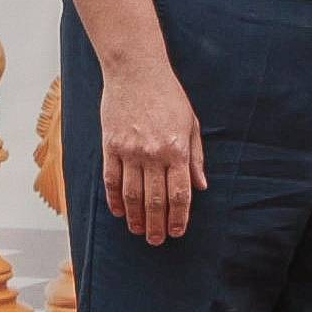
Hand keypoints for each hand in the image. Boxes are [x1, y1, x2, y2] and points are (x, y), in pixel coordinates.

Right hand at [101, 58, 206, 244]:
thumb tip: (201, 187)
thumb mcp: (191, 123)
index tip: (177, 232)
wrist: (135, 70)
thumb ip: (196, 157)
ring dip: (135, 217)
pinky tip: (118, 211)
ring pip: (132, 194)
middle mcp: (153, 154)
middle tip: (156, 240)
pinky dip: (114, 199)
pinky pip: (111, 179)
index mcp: (176, 149)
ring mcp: (129, 151)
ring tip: (138, 231)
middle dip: (157, 225)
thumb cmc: (168, 95)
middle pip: (155, 200)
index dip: (179, 217)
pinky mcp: (110, 145)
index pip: (180, 193)